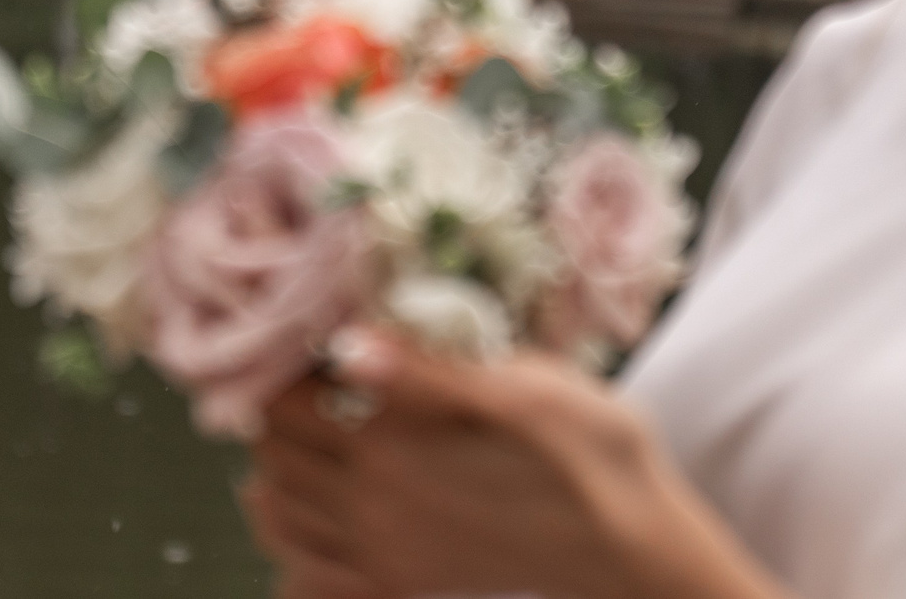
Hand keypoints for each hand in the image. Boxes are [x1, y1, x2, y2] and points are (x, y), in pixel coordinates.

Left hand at [246, 330, 784, 598]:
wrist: (634, 551)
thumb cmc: (593, 455)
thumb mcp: (527, 387)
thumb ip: (428, 369)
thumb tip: (349, 343)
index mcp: (394, 448)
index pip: (285, 399)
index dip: (286, 360)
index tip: (308, 332)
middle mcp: (372, 509)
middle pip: (271, 453)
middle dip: (276, 408)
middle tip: (309, 373)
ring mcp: (382, 555)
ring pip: (277, 511)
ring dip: (278, 465)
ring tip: (314, 427)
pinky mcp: (400, 584)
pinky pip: (306, 566)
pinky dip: (291, 529)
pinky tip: (322, 496)